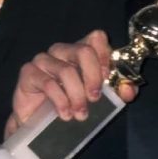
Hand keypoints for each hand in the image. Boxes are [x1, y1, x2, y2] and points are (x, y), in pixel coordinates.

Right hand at [4, 30, 137, 139]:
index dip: (105, 55)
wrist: (38, 121)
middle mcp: (63, 50)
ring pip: (67, 70)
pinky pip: (48, 84)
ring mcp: (44, 59)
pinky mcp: (29, 73)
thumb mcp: (98, 98)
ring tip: (80, 114)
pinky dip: (61, 101)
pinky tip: (65, 114)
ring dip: (77, 96)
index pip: (96, 37)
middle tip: (95, 98)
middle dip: (93, 77)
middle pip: (83, 51)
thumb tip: (129, 90)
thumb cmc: (70, 103)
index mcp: (81, 50)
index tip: (106, 77)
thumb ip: (117, 91)